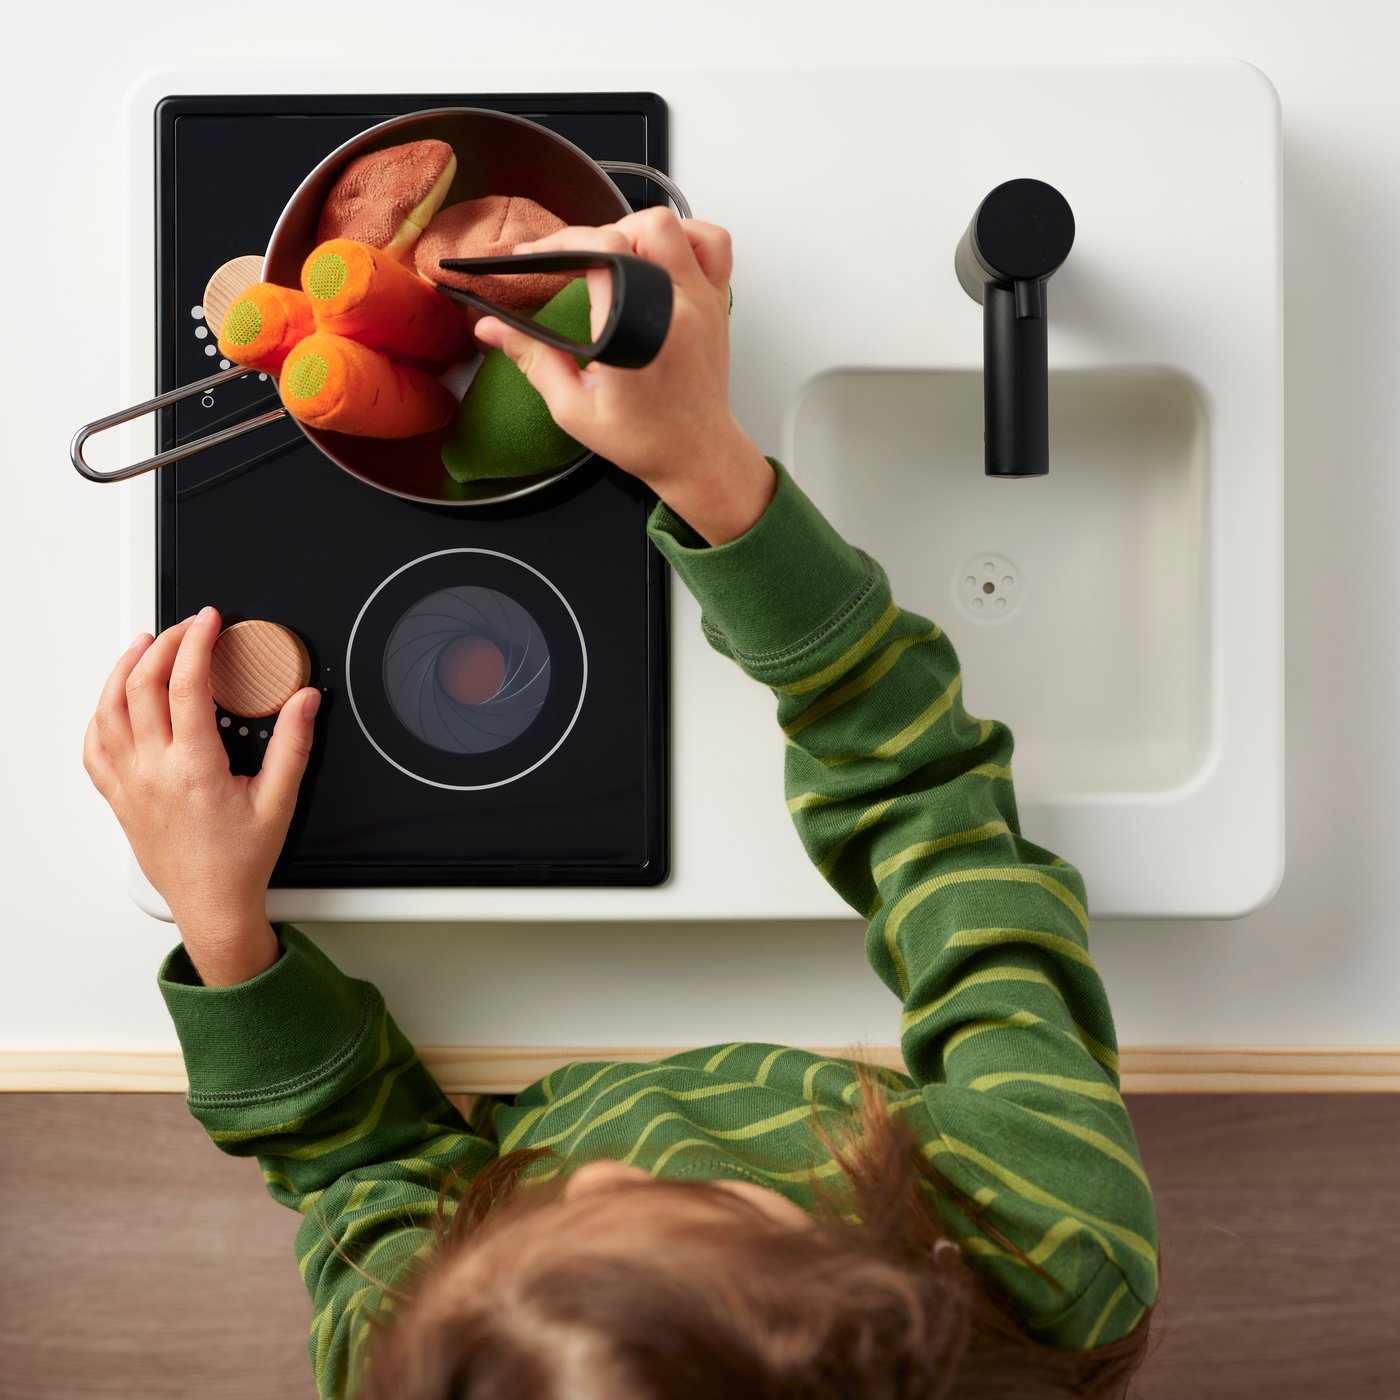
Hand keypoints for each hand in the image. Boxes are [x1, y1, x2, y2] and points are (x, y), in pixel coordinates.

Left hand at [82, 606, 320, 986]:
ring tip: (143, 645)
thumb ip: (294, 745)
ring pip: (107, 710)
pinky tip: (113, 701)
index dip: (196, 643)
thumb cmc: (241, 861)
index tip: (209, 621)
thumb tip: (305, 702)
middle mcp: (153, 772)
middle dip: (163, 645)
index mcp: (194, 768)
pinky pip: (93, 747)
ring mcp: (129, 783)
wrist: (211, 905)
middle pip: (141, 686)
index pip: (185, 685)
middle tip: (185, 628)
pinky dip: (100, 714)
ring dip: (123, 669)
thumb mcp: (279, 800)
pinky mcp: (118, 797)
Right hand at [473, 208, 775, 544]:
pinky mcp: (718, 302)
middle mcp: (675, 310)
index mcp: (635, 334)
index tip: (534, 256)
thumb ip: (532, 359)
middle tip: (572, 263)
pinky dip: (685, 235)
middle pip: (634, 231)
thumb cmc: (643, 438)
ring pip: (673, 227)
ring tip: (615, 257)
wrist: (697, 455)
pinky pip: (713, 243)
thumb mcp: (573, 408)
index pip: (599, 254)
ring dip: (636, 230)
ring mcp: (702, 302)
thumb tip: (490, 327)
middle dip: (592, 237)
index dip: (559, 245)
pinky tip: (660, 256)